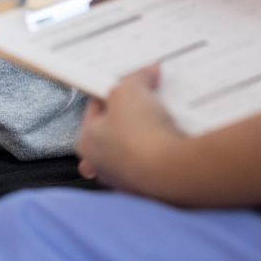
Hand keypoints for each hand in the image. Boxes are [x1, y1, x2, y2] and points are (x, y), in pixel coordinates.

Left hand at [75, 65, 183, 194]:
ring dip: (149, 131)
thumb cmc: (138, 134)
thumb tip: (149, 72)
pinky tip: (175, 135)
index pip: (94, 107)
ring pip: (136, 145)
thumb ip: (136, 77)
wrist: (171, 171)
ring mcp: (127, 180)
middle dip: (131, 112)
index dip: (112, 89)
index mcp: (86, 142)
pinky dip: (164, 148)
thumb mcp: (129, 89)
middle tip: (146, 97)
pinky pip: (156, 160)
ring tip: (164, 114)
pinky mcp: (151, 188)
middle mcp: (103, 166)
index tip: (127, 82)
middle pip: (115, 128)